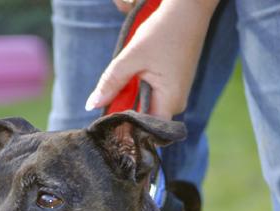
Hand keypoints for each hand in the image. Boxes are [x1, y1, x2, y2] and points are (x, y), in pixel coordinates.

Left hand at [86, 0, 219, 118]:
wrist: (188, 9)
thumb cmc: (163, 31)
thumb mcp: (132, 56)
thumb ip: (111, 82)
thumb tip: (91, 106)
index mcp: (170, 103)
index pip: (143, 129)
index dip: (124, 127)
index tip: (107, 121)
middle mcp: (176, 105)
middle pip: (144, 120)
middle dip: (125, 110)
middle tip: (111, 96)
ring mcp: (176, 96)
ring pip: (147, 107)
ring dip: (131, 98)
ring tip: (128, 80)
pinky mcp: (174, 87)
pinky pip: (153, 97)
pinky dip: (140, 90)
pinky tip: (137, 75)